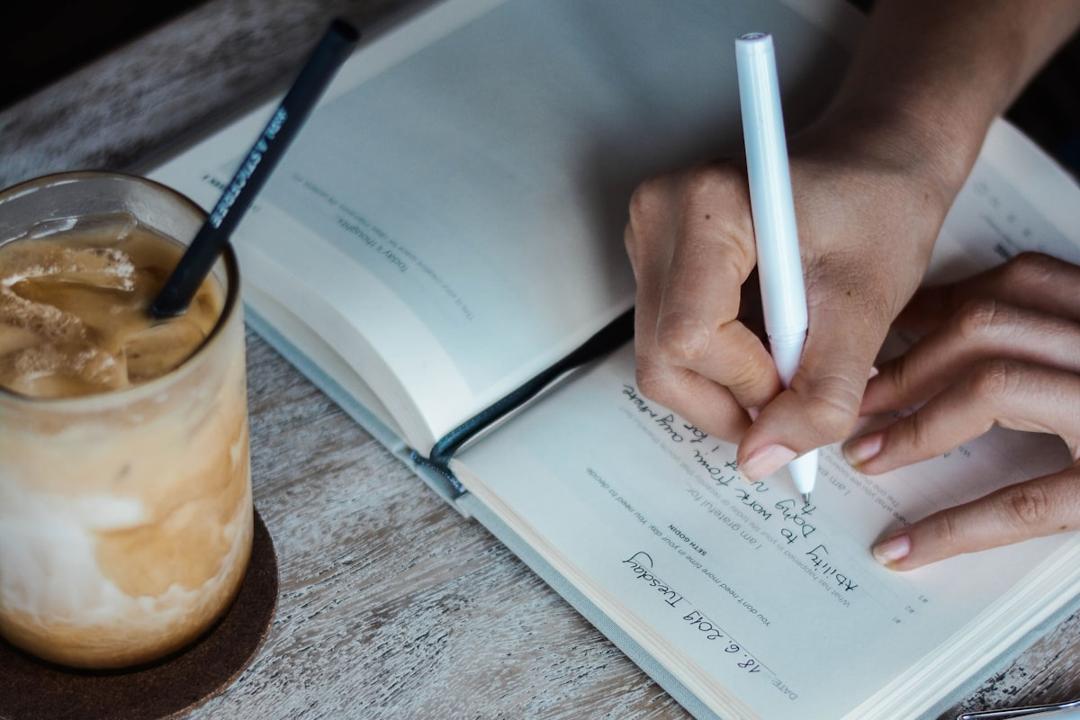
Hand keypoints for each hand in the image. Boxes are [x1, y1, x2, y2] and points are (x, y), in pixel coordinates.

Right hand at [625, 129, 951, 477]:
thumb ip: (820, 394)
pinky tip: (766, 339)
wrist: (877, 162)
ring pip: (660, 361)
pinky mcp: (653, 259)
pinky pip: (667, 344)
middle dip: (731, 398)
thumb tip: (761, 461)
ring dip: (728, 384)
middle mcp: (655, 216)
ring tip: (789, 356)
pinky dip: (720, 364)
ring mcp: (646, 237)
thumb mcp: (867, 308)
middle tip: (796, 393)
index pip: (690, 339)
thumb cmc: (880, 209)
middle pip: (662, 360)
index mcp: (703, 205)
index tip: (807, 381)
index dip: (749, 384)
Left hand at [844, 253, 1079, 569]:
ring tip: (868, 457)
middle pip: (989, 326)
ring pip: (999, 383)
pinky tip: (905, 549)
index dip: (932, 311)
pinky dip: (957, 526)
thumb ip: (1058, 337)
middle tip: (858, 404)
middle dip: (906, 364)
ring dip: (917, 422)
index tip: (881, 342)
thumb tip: (956, 333)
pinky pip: (1031, 500)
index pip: (1013, 284)